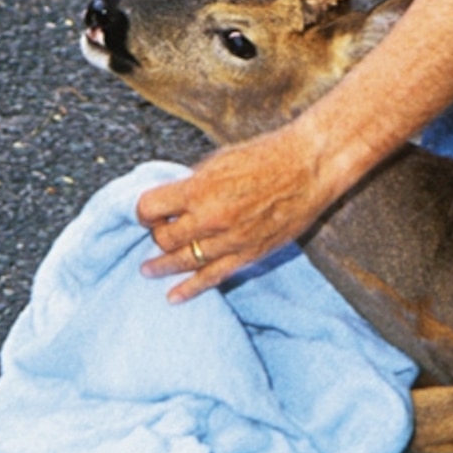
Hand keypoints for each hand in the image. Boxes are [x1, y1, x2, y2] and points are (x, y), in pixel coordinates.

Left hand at [134, 125, 336, 301]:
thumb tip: (173, 201)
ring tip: (147, 269)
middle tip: (156, 232)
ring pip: (184, 260)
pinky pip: (212, 277)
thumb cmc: (266, 156)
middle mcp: (210, 217)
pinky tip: (173, 296)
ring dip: (163, 265)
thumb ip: (193, 184)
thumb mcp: (219, 160)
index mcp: (199, 188)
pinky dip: (190, 289)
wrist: (309, 168)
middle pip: (164, 237)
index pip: (150, 207)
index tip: (145, 212)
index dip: (143, 210)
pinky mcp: (248, 255)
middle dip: (156, 235)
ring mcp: (229, 240)